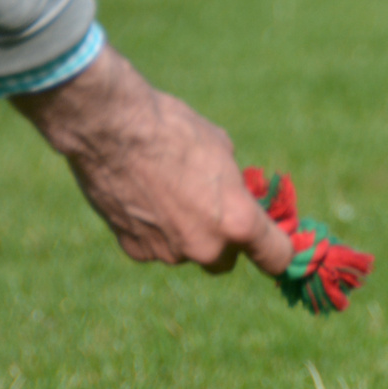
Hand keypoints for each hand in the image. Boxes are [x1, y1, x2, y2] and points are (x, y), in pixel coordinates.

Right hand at [10, 44, 293, 274]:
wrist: (109, 127)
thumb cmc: (171, 129)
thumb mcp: (221, 149)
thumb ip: (233, 186)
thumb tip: (233, 195)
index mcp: (239, 223)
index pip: (276, 258)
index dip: (278, 250)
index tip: (274, 244)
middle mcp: (206, 247)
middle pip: (224, 261)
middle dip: (221, 242)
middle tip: (208, 210)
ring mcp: (169, 253)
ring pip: (185, 252)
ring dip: (182, 233)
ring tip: (163, 191)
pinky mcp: (135, 250)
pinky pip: (153, 246)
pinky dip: (150, 230)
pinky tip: (139, 197)